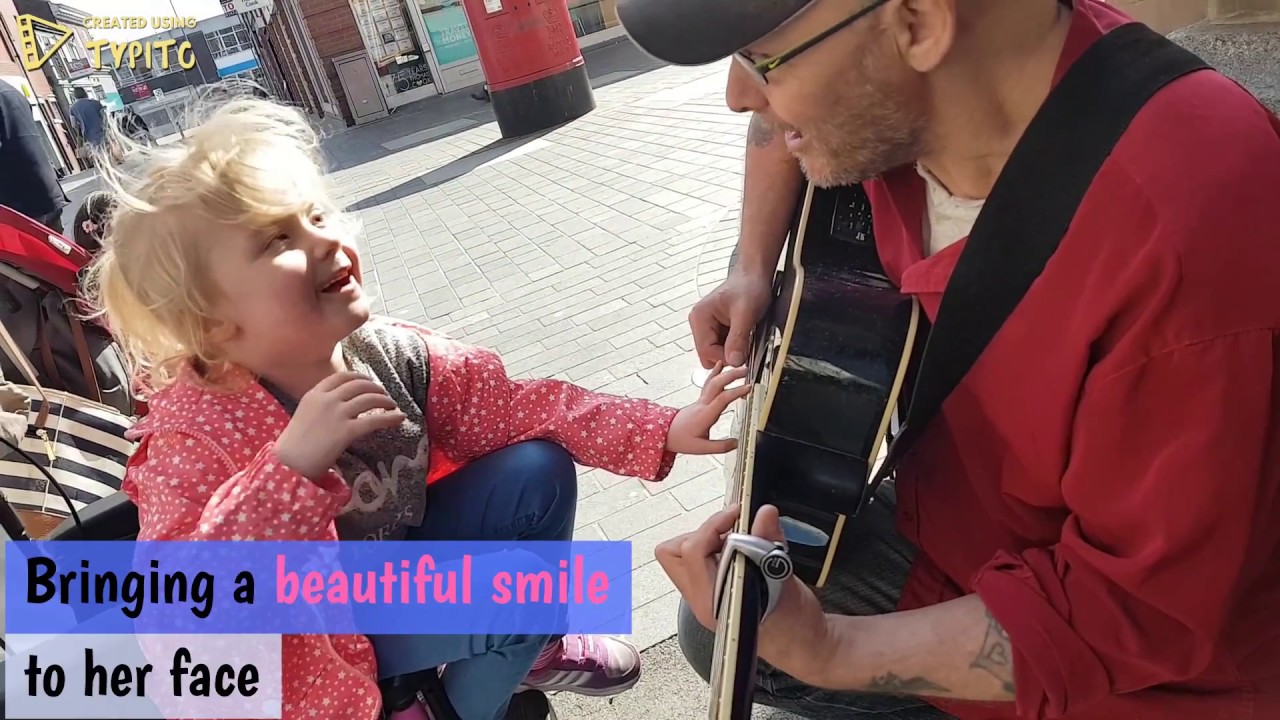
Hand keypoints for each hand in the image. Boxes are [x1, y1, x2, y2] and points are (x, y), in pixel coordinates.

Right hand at [275, 371, 404, 479]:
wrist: (290, 462)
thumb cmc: (296, 443)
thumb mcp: (305, 413)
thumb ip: (322, 404)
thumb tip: (344, 403)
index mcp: (315, 394)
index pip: (342, 376)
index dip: (360, 377)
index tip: (369, 382)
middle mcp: (327, 400)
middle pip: (359, 385)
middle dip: (375, 388)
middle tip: (384, 395)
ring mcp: (337, 414)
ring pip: (369, 399)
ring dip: (385, 400)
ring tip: (392, 405)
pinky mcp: (346, 431)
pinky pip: (374, 421)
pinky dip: (390, 417)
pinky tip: (400, 418)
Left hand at [654, 503, 831, 678]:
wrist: (802, 645)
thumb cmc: (794, 625)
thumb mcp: (784, 578)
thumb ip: (770, 543)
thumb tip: (765, 514)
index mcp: (713, 602)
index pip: (693, 552)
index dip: (713, 526)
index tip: (737, 514)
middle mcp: (702, 601)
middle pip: (674, 554)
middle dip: (701, 533)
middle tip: (732, 528)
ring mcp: (705, 598)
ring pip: (684, 558)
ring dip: (707, 541)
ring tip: (738, 539)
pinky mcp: (713, 594)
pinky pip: (700, 564)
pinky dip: (716, 549)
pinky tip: (741, 550)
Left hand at [666, 362, 750, 453]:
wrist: (665, 433)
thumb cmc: (680, 439)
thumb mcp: (701, 448)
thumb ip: (720, 446)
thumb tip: (737, 443)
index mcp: (705, 415)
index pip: (722, 399)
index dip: (736, 392)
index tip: (748, 388)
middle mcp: (703, 404)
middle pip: (717, 384)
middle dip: (732, 375)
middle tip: (746, 371)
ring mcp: (701, 400)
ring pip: (713, 381)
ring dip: (726, 373)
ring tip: (739, 367)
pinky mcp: (700, 400)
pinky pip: (708, 383)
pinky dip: (715, 372)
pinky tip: (720, 365)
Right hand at [689, 267, 772, 368]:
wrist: (754, 274)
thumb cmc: (749, 286)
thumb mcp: (746, 314)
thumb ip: (738, 338)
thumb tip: (734, 361)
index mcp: (699, 318)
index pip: (706, 352)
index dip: (726, 357)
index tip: (743, 355)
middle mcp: (699, 323)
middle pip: (708, 355)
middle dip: (727, 354)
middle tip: (745, 344)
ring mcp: (706, 326)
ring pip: (716, 353)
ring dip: (732, 349)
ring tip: (746, 334)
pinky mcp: (715, 328)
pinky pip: (722, 346)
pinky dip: (734, 345)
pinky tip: (744, 333)